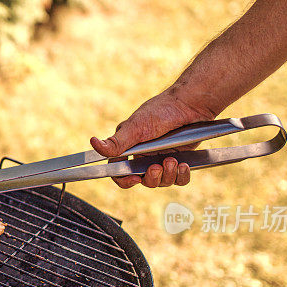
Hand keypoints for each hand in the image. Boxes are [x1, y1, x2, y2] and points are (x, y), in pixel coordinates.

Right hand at [90, 87, 216, 187]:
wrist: (192, 104)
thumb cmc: (162, 110)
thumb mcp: (136, 127)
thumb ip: (116, 142)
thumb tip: (93, 144)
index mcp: (129, 147)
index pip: (119, 171)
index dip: (124, 180)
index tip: (134, 179)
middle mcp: (145, 155)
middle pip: (143, 180)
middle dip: (151, 178)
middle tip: (158, 167)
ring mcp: (163, 158)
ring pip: (162, 182)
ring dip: (168, 176)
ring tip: (174, 161)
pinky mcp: (181, 160)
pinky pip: (179, 179)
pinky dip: (182, 176)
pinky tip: (184, 165)